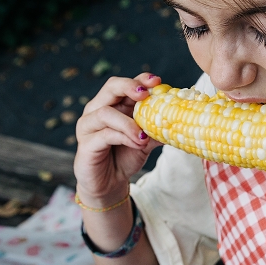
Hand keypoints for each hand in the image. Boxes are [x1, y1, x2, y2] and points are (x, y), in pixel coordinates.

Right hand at [73, 73, 162, 206]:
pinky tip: (137, 143)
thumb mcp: (146, 141)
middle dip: (129, 87)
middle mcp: (97, 110)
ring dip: (129, 123)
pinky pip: (104, 135)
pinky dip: (123, 137)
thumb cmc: (125, 157)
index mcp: (114, 105)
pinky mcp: (86, 144)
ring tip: (144, 136)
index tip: (157, 81)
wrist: (109, 184)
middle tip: (146, 94)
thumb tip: (180, 120)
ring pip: (105, 113)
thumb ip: (157, 129)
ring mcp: (88, 126)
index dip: (140, 80)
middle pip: (111, 88)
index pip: (125, 84)